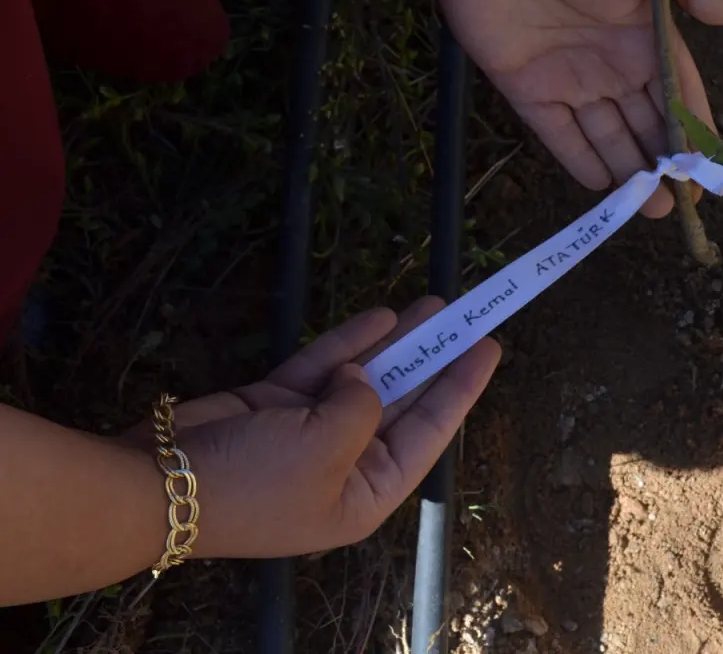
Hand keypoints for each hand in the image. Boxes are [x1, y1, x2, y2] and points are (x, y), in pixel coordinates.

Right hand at [123, 298, 498, 558]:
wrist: (159, 484)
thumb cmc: (256, 483)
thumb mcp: (328, 449)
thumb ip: (363, 407)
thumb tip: (366, 379)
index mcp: (367, 492)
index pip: (430, 433)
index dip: (461, 389)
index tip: (490, 348)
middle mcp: (345, 463)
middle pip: (402, 401)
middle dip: (433, 359)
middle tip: (467, 318)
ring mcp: (310, 431)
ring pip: (366, 378)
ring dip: (398, 342)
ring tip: (434, 304)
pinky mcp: (277, 404)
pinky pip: (325, 368)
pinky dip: (350, 342)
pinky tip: (383, 316)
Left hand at [349, 0, 722, 217]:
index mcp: (645, 29)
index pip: (679, 89)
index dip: (696, 127)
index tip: (712, 167)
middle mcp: (611, 60)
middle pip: (646, 121)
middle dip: (667, 162)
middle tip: (687, 204)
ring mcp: (570, 78)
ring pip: (608, 136)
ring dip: (630, 173)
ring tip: (653, 210)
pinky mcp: (528, 90)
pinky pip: (560, 136)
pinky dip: (581, 163)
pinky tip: (603, 190)